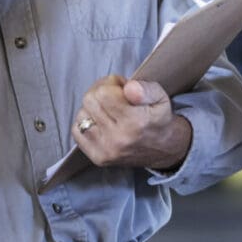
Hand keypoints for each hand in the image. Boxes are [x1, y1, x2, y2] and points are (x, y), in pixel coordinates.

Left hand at [72, 75, 192, 171]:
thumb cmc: (159, 119)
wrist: (164, 149)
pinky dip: (85, 123)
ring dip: (93, 108)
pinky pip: (76, 131)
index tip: (121, 88)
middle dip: (101, 92)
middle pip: (89, 101)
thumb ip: (146, 89)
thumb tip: (129, 87)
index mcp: (135, 122)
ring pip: (81, 115)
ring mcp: (106, 150)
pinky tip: (100, 122)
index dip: (111, 83)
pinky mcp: (98, 158)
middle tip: (114, 96)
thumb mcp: (161, 97)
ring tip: (108, 110)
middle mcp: (119, 139)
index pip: (103, 93)